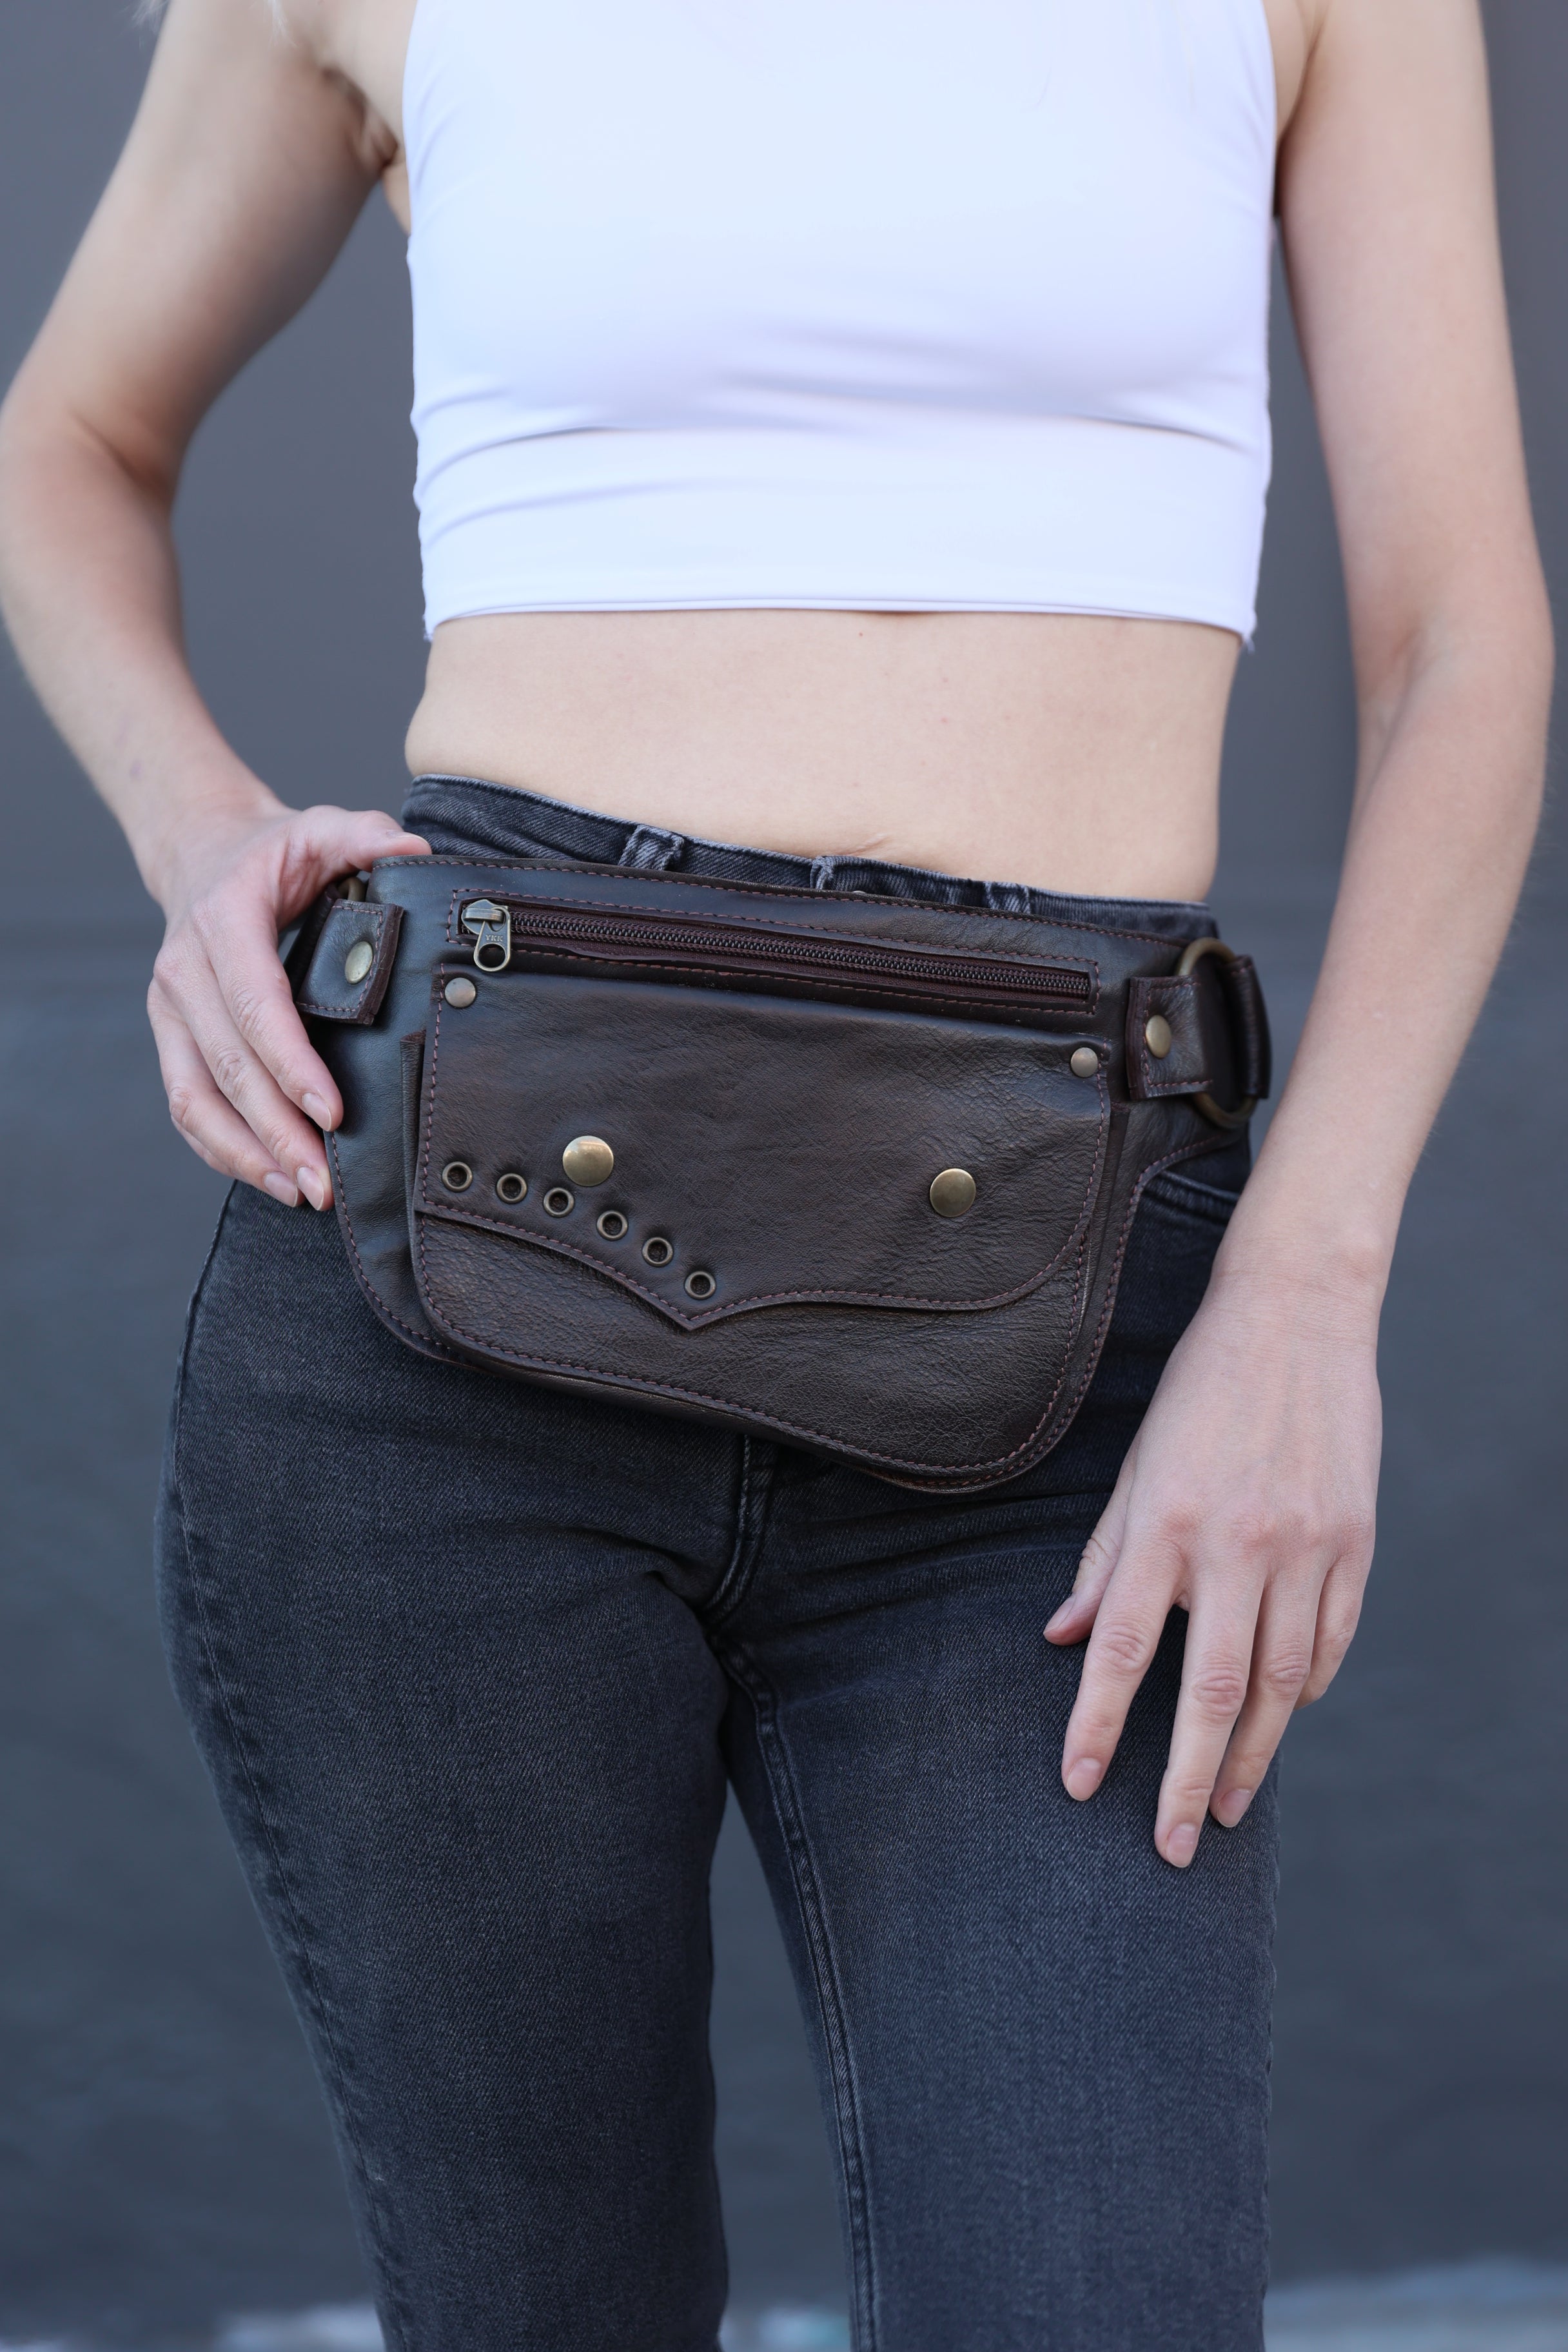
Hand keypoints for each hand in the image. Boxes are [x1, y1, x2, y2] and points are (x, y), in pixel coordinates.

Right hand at [147, 798, 428, 1206]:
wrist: (202, 852)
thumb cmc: (274, 851)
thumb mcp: (320, 828)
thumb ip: (366, 835)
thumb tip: (414, 851)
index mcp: (222, 922)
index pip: (254, 1003)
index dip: (290, 1062)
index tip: (333, 1110)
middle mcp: (184, 970)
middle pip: (228, 1066)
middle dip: (277, 1130)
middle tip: (325, 1181)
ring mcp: (170, 1009)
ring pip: (197, 1097)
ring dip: (246, 1152)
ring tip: (301, 1191)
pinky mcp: (171, 1036)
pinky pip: (186, 1104)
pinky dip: (221, 1147)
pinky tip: (268, 1176)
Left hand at [1043, 1267, 1380, 1864]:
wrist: (1296, 1315)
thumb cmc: (1200, 1389)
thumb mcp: (1134, 1463)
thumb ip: (1104, 1557)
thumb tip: (1064, 1637)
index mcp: (1166, 1522)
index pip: (1125, 1650)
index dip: (1098, 1725)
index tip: (1077, 1785)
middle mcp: (1236, 1544)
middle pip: (1211, 1692)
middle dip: (1183, 1779)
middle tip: (1167, 1847)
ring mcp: (1303, 1547)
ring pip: (1280, 1684)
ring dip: (1250, 1756)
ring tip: (1223, 1807)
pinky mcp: (1354, 1543)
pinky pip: (1328, 1642)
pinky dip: (1305, 1689)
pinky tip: (1282, 1719)